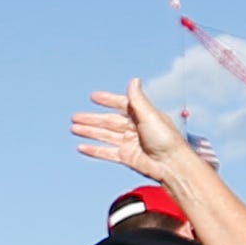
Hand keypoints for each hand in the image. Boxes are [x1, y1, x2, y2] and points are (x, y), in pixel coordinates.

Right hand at [69, 79, 192, 183]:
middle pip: (108, 122)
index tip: (94, 97)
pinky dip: (94, 150)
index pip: (121, 105)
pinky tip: (82, 147)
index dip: (108, 100)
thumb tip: (134, 80)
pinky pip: (106, 152)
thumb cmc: (166, 139)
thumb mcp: (150, 115)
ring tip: (74, 129)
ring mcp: (129, 143)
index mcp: (142, 115)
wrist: (171, 165)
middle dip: (91, 119)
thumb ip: (138, 99)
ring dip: (89, 132)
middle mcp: (135, 128)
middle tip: (75, 117)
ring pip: (105, 136)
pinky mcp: (126, 157)